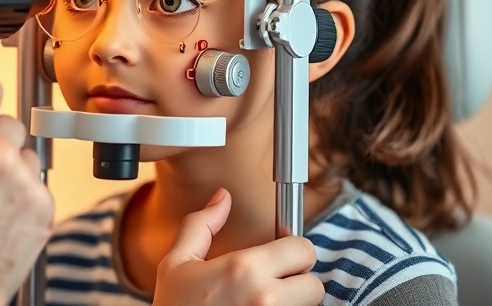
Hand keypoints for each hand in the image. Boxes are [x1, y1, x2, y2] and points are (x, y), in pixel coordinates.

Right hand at [153, 189, 324, 305]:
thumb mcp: (176, 265)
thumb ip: (200, 226)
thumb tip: (222, 197)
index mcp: (243, 269)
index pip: (303, 249)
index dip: (292, 251)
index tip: (280, 258)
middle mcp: (264, 298)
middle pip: (315, 285)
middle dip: (298, 284)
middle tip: (275, 287)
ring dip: (294, 305)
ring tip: (263, 305)